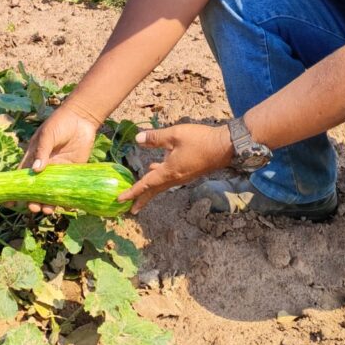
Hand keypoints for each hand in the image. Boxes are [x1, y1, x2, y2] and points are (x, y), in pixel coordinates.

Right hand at [18, 100, 100, 213]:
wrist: (82, 117)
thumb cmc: (60, 123)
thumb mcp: (47, 135)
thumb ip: (42, 151)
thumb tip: (36, 170)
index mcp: (33, 157)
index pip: (22, 177)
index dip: (15, 190)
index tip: (10, 204)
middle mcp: (45, 167)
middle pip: (36, 189)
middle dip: (33, 200)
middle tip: (34, 208)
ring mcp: (59, 171)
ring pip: (51, 192)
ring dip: (48, 203)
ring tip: (48, 210)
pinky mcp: (73, 172)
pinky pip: (68, 189)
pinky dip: (67, 200)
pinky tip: (66, 207)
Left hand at [116, 123, 232, 212]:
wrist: (224, 147)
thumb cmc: (200, 140)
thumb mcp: (174, 135)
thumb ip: (155, 138)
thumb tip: (137, 139)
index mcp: (169, 172)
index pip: (146, 184)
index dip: (132, 192)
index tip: (119, 199)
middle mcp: (175, 178)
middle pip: (154, 191)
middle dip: (141, 199)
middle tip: (131, 209)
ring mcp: (183, 176)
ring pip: (162, 185)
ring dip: (150, 189)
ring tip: (140, 192)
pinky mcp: (188, 172)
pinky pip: (169, 179)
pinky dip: (159, 178)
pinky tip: (156, 168)